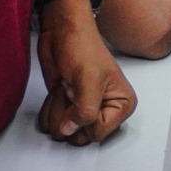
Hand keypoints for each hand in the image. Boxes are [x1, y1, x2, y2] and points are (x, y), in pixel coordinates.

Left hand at [35, 0, 136, 145]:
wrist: (62, 32)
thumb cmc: (82, 46)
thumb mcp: (89, 77)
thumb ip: (85, 109)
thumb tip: (70, 130)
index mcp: (121, 105)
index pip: (98, 134)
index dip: (83, 120)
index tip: (79, 98)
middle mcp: (105, 110)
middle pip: (80, 138)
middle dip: (68, 115)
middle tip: (71, 91)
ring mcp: (84, 110)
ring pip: (63, 133)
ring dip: (57, 109)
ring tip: (66, 86)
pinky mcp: (66, 107)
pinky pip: (51, 124)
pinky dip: (48, 108)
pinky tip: (58, 90)